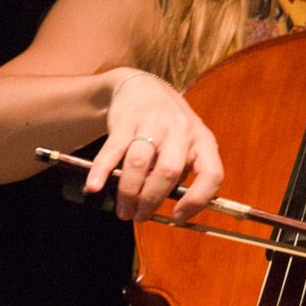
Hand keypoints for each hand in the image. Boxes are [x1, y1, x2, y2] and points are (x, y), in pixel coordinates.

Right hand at [84, 69, 223, 222]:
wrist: (142, 88)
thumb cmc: (168, 127)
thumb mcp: (187, 145)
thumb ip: (182, 173)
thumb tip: (170, 214)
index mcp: (203, 141)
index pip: (211, 174)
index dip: (197, 201)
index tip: (177, 217)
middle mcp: (180, 130)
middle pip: (168, 172)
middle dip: (151, 201)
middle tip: (139, 217)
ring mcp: (153, 123)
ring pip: (140, 164)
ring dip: (129, 193)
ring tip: (123, 210)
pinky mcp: (125, 121)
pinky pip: (113, 150)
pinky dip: (102, 171)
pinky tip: (94, 187)